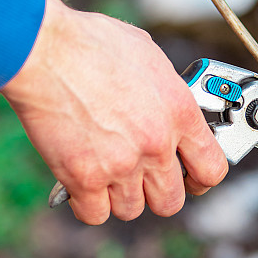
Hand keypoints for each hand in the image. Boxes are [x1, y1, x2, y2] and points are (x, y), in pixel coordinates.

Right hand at [0, 0, 227, 224]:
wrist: (46, 50)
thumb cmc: (92, 43)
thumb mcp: (148, 55)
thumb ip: (164, 89)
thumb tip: (165, 102)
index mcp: (179, 111)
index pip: (211, 169)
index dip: (200, 179)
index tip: (191, 177)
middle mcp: (156, 143)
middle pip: (171, 201)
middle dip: (156, 191)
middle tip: (141, 176)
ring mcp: (121, 164)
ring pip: (132, 209)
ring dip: (120, 195)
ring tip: (107, 170)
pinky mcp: (83, 178)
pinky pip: (95, 214)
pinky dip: (88, 203)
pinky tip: (83, 181)